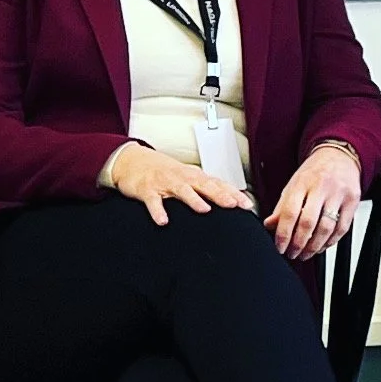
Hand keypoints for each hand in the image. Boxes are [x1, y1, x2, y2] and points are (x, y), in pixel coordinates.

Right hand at [106, 142, 253, 227]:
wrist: (132, 161)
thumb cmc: (165, 172)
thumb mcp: (187, 178)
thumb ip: (206, 189)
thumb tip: (230, 200)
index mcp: (194, 176)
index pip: (218, 184)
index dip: (233, 194)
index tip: (247, 206)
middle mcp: (182, 178)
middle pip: (204, 185)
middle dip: (219, 195)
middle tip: (232, 205)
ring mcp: (165, 183)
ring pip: (182, 190)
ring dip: (193, 199)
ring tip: (204, 209)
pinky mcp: (147, 190)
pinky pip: (153, 201)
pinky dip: (158, 211)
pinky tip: (163, 221)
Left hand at [267, 144, 360, 261]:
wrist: (339, 155)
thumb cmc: (314, 172)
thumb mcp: (294, 184)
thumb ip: (282, 207)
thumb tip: (270, 226)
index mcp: (302, 183)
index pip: (290, 212)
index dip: (283, 234)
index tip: (280, 247)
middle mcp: (321, 187)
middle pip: (308, 222)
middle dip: (299, 243)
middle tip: (293, 253)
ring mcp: (338, 194)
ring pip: (326, 228)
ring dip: (315, 246)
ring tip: (306, 253)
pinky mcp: (353, 201)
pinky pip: (342, 228)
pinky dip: (331, 241)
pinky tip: (322, 246)